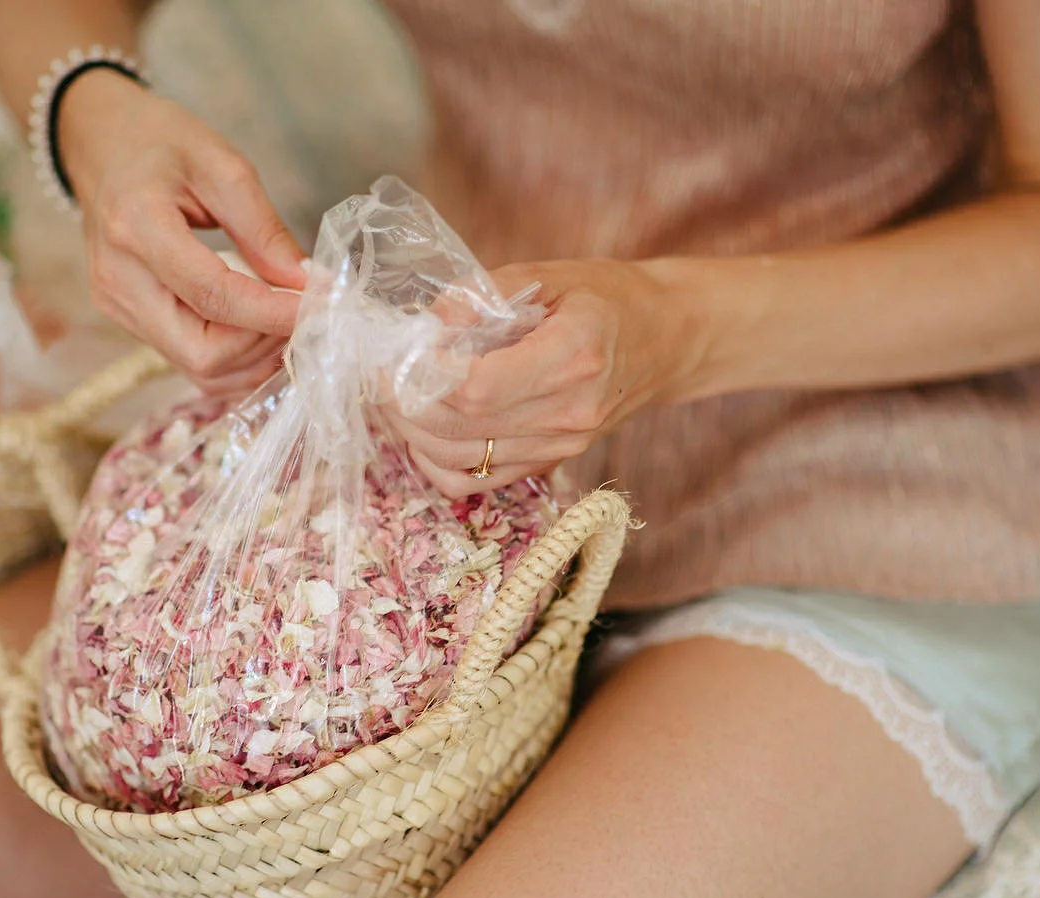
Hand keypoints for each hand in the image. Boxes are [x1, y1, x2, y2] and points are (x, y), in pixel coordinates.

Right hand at [58, 70, 306, 396]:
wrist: (102, 144)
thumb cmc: (161, 144)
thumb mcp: (222, 165)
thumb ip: (264, 228)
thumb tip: (306, 283)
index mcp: (136, 227)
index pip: (214, 296)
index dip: (274, 312)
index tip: (322, 304)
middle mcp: (118, 279)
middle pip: (202, 352)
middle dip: (263, 342)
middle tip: (302, 311)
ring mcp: (117, 306)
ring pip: (199, 368)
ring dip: (253, 356)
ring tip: (284, 316)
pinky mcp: (126, 319)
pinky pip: (189, 361)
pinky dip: (235, 357)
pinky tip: (259, 328)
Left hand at [386, 259, 685, 496]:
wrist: (665, 341)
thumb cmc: (607, 297)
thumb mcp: (548, 275)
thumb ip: (481, 296)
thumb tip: (425, 327)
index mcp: (574, 356)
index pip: (479, 387)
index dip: (423, 376)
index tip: (391, 353)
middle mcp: (568, 413)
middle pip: (459, 428)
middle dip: (402, 403)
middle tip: (374, 372)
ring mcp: (559, 446)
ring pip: (457, 460)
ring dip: (411, 431)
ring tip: (392, 394)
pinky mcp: (548, 464)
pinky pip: (473, 480)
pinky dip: (435, 458)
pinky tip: (425, 424)